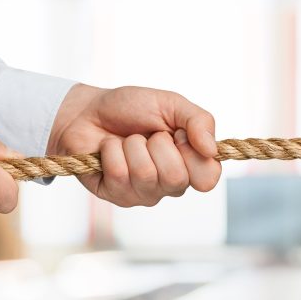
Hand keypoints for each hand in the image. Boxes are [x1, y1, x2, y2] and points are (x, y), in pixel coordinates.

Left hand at [47, 85, 220, 206]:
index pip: (208, 179)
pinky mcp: (116, 195)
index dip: (193, 154)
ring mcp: (143, 193)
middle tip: (148, 135)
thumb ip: (200, 121)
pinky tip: (108, 149)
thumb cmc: (131, 108)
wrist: (88, 110)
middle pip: (176, 178)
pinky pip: (119, 175)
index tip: (177, 133)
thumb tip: (212, 149)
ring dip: (132, 146)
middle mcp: (169, 184)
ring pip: (146, 176)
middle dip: (158, 145)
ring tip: (126, 140)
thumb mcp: (171, 103)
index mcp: (189, 164)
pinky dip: (111, 151)